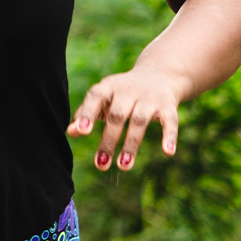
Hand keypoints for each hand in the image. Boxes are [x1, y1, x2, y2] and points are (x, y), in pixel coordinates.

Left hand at [65, 68, 192, 171]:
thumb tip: (71, 132)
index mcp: (108, 87)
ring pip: (139, 121)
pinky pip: (170, 121)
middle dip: (109, 140)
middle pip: (117, 115)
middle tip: (101, 164)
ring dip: (131, 144)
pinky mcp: (168, 106)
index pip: (95, 98)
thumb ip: (86, 114)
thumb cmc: (122, 94)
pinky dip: (169, 136)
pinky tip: (168, 152)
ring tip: (123, 165)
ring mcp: (149, 98)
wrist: (159, 74)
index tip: (82, 132)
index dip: (88, 114)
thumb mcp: (103, 99)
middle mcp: (128, 91)